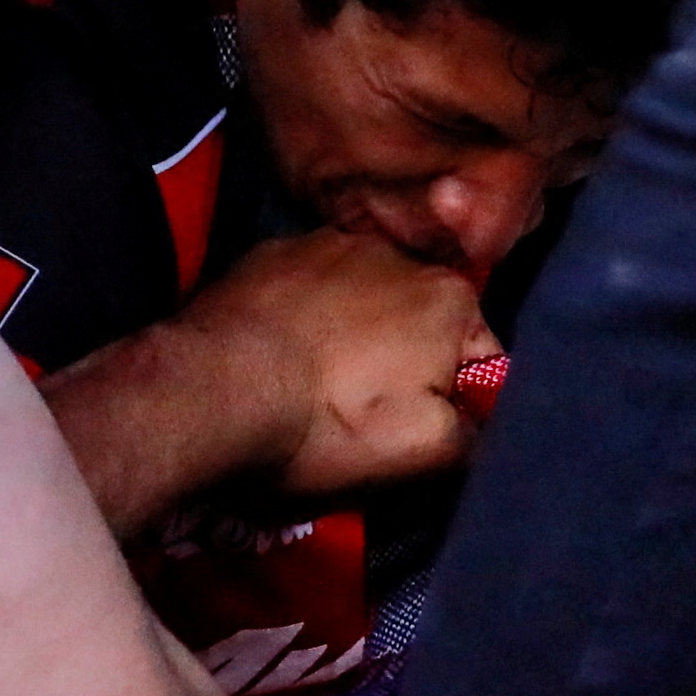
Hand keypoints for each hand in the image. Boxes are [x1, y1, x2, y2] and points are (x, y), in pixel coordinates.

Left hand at [182, 225, 503, 502]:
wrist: (214, 388)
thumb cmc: (330, 422)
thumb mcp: (424, 452)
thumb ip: (473, 434)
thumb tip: (475, 424)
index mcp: (448, 296)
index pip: (481, 357)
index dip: (459, 403)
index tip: (422, 435)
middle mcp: (394, 252)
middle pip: (419, 323)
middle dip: (405, 363)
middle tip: (364, 413)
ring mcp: (324, 244)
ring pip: (361, 299)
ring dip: (352, 334)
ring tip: (315, 383)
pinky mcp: (267, 253)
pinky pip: (304, 289)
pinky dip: (302, 316)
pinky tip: (277, 354)